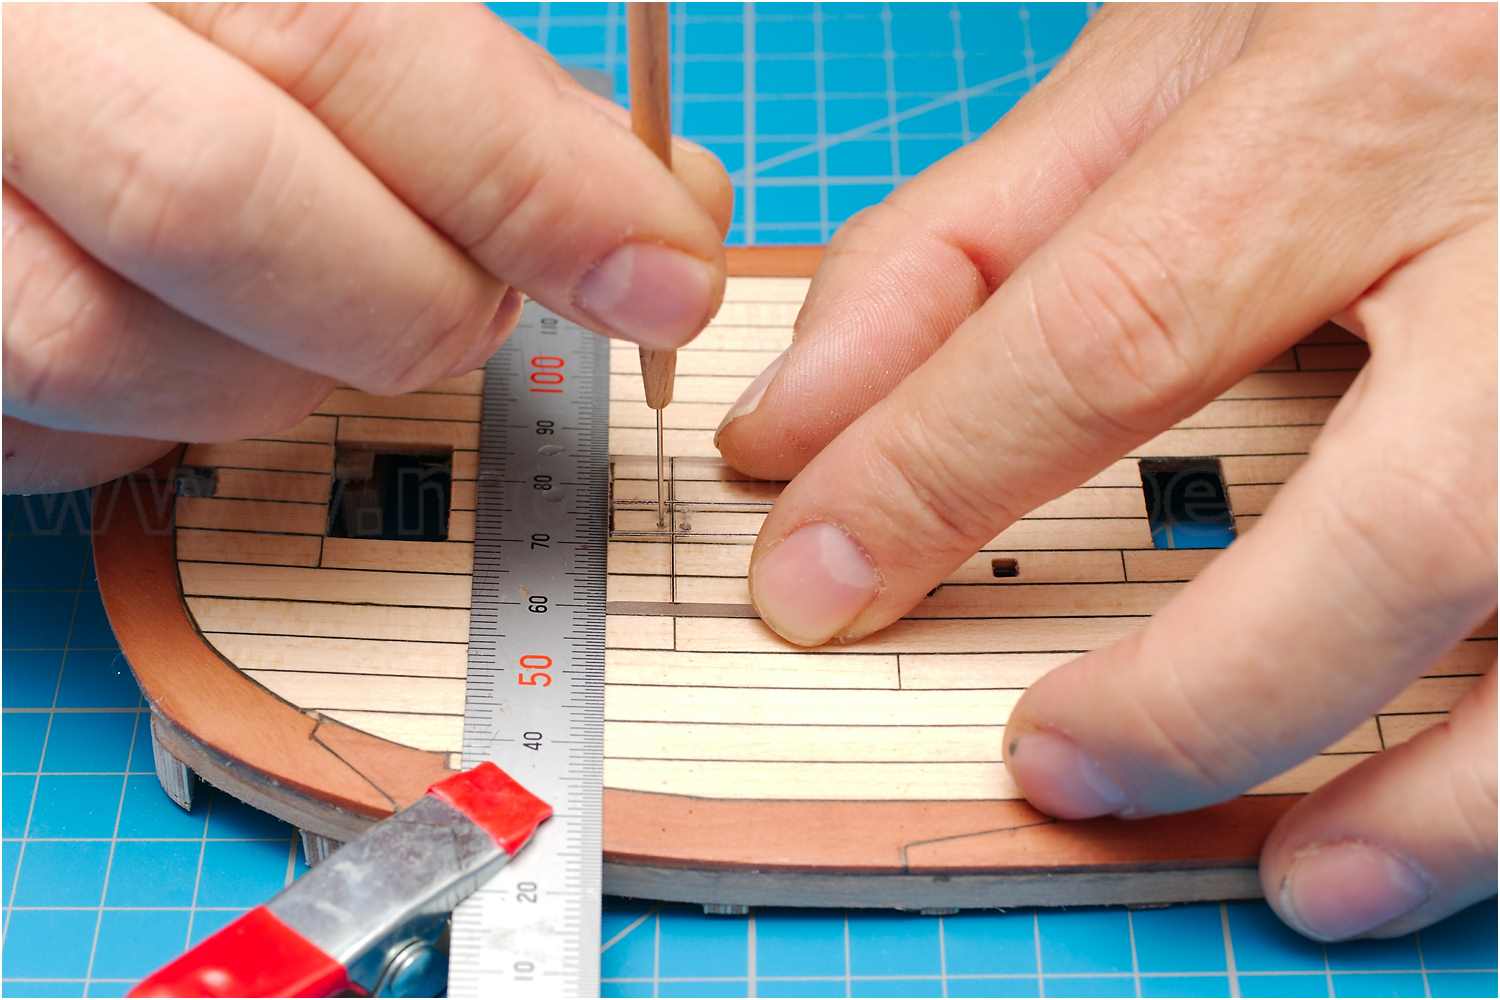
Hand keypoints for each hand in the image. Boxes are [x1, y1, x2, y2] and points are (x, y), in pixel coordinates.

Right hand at [3, 2, 730, 491]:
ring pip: (110, 344)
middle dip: (411, 292)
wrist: (25, 62)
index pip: (342, 42)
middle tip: (486, 304)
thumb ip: (491, 90)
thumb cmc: (200, 40)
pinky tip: (221, 345)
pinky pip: (55, 432)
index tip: (663, 276)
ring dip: (290, 370)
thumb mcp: (324, 7)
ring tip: (335, 310)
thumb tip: (669, 212)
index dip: (524, 179)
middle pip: (211, 198)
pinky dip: (181, 417)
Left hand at [718, 4, 1495, 939]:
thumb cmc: (1392, 17)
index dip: (937, 476)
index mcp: (1375, 97)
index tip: (811, 585)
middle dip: (1201, 693)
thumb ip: (975, 236)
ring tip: (1301, 874)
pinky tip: (1433, 820)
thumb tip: (798, 418)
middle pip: (1402, 524)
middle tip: (1050, 763)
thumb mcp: (1179, 62)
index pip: (1116, 326)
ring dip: (1434, 795)